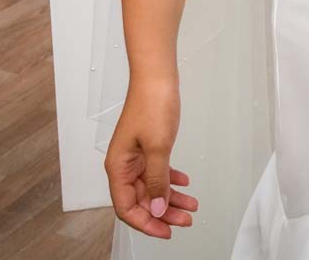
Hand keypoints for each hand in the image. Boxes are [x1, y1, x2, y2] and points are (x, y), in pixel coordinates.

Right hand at [104, 79, 197, 238]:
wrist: (157, 77)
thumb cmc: (152, 105)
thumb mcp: (158, 147)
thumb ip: (157, 180)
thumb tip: (157, 208)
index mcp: (118, 167)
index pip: (126, 207)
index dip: (146, 223)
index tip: (165, 231)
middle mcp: (124, 164)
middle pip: (141, 200)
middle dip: (163, 213)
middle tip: (185, 220)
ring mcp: (136, 156)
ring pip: (152, 187)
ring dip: (170, 198)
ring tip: (190, 205)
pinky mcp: (147, 147)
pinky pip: (157, 171)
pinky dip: (171, 179)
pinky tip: (184, 183)